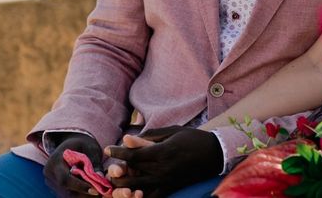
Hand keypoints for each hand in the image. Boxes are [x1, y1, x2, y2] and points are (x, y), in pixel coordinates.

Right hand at [43, 133, 103, 196]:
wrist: (71, 144)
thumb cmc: (82, 144)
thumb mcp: (90, 148)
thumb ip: (94, 162)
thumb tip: (100, 177)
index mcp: (55, 161)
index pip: (65, 178)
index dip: (80, 186)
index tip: (95, 190)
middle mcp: (50, 174)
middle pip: (66, 189)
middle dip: (83, 192)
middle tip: (99, 193)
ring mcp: (51, 182)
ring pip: (67, 194)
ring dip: (82, 194)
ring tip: (97, 191)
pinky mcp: (56, 187)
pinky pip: (68, 193)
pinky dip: (79, 193)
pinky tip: (90, 191)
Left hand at [106, 127, 222, 196]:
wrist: (213, 154)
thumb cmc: (192, 138)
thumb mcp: (172, 132)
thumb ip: (150, 136)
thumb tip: (128, 137)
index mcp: (162, 152)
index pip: (133, 155)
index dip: (118, 152)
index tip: (108, 149)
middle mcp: (162, 169)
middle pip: (133, 173)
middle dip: (118, 171)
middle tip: (110, 167)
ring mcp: (166, 181)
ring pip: (138, 188)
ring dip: (124, 186)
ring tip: (116, 181)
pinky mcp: (171, 188)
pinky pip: (152, 197)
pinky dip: (141, 196)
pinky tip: (133, 193)